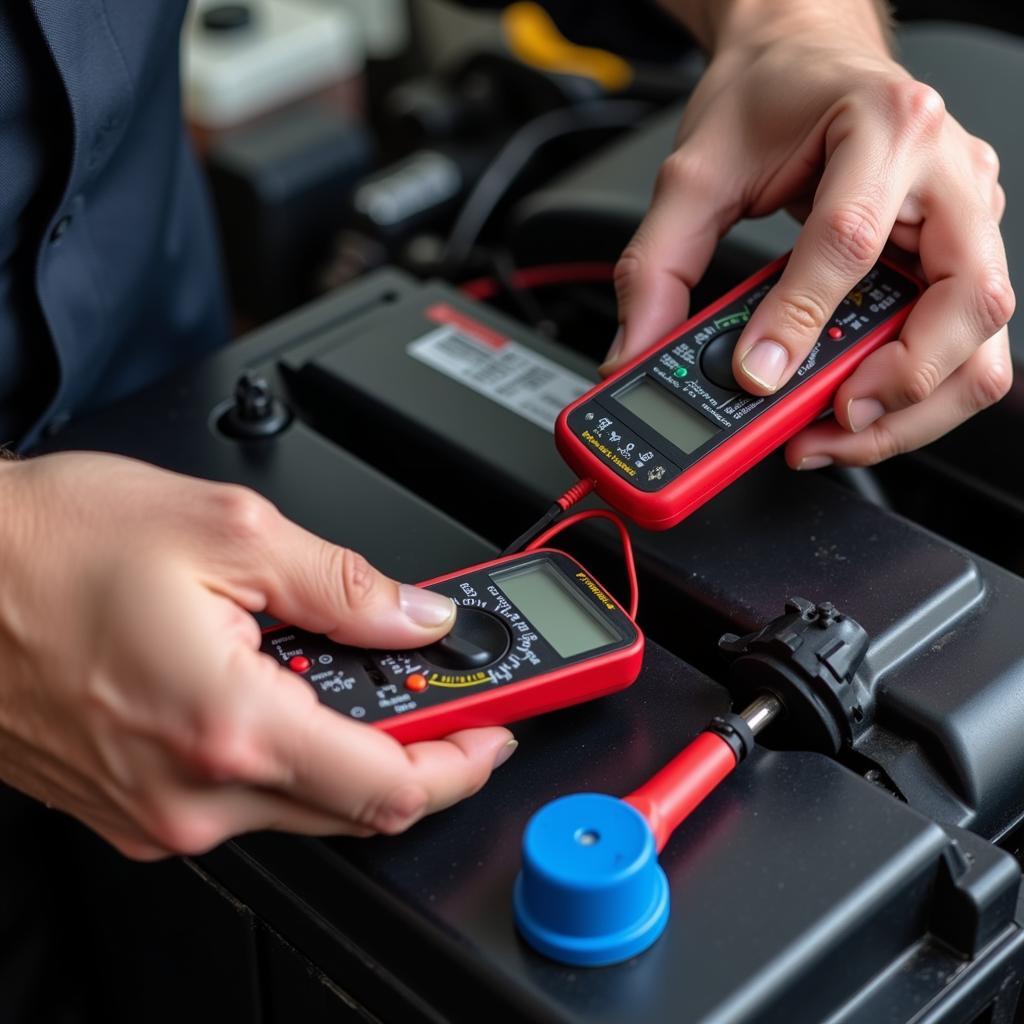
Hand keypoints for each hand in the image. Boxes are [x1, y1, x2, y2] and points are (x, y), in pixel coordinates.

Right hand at [0, 453, 514, 859]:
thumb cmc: (56, 545)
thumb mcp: (231, 531)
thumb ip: (347, 585)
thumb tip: (419, 617)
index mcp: (230, 726)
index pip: (392, 785)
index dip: (465, 759)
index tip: (496, 724)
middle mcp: (193, 795)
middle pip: (357, 804)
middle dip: (420, 751)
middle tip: (443, 695)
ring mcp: (159, 813)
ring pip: (303, 804)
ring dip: (353, 749)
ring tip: (360, 679)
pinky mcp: (133, 807)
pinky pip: (244, 797)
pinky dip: (289, 753)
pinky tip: (286, 694)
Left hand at [608, 0, 1013, 466]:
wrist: (806, 63)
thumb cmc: (769, 100)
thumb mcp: (695, 173)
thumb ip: (657, 266)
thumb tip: (636, 352)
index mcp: (884, 128)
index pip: (850, 242)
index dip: (798, 323)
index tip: (754, 375)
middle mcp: (948, 175)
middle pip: (966, 307)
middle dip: (895, 389)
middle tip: (822, 422)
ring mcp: (968, 220)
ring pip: (981, 345)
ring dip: (912, 408)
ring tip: (833, 429)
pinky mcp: (961, 258)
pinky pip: (961, 348)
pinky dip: (913, 394)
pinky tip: (854, 404)